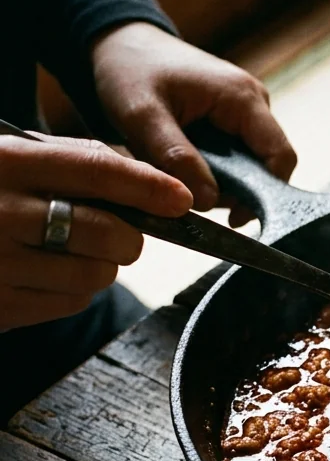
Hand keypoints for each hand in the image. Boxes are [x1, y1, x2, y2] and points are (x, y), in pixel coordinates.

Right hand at [0, 134, 191, 330]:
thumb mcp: (8, 157)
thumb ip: (68, 160)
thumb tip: (147, 179)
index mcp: (4, 163)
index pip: (95, 170)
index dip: (147, 186)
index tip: (181, 198)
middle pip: (106, 233)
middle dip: (129, 237)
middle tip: (121, 235)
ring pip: (94, 274)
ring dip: (99, 266)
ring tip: (69, 252)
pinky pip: (69, 303)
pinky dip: (74, 290)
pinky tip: (46, 273)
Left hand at [91, 22, 295, 223]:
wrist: (119, 44)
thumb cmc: (129, 71)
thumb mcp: (142, 115)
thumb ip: (176, 157)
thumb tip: (208, 201)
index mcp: (243, 98)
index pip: (280, 157)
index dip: (266, 195)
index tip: (233, 220)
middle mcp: (255, 104)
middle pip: (267, 166)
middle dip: (235, 191)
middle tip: (193, 198)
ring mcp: (246, 112)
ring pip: (250, 166)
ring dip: (221, 183)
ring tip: (180, 177)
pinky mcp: (232, 121)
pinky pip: (235, 158)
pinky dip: (213, 172)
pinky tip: (184, 168)